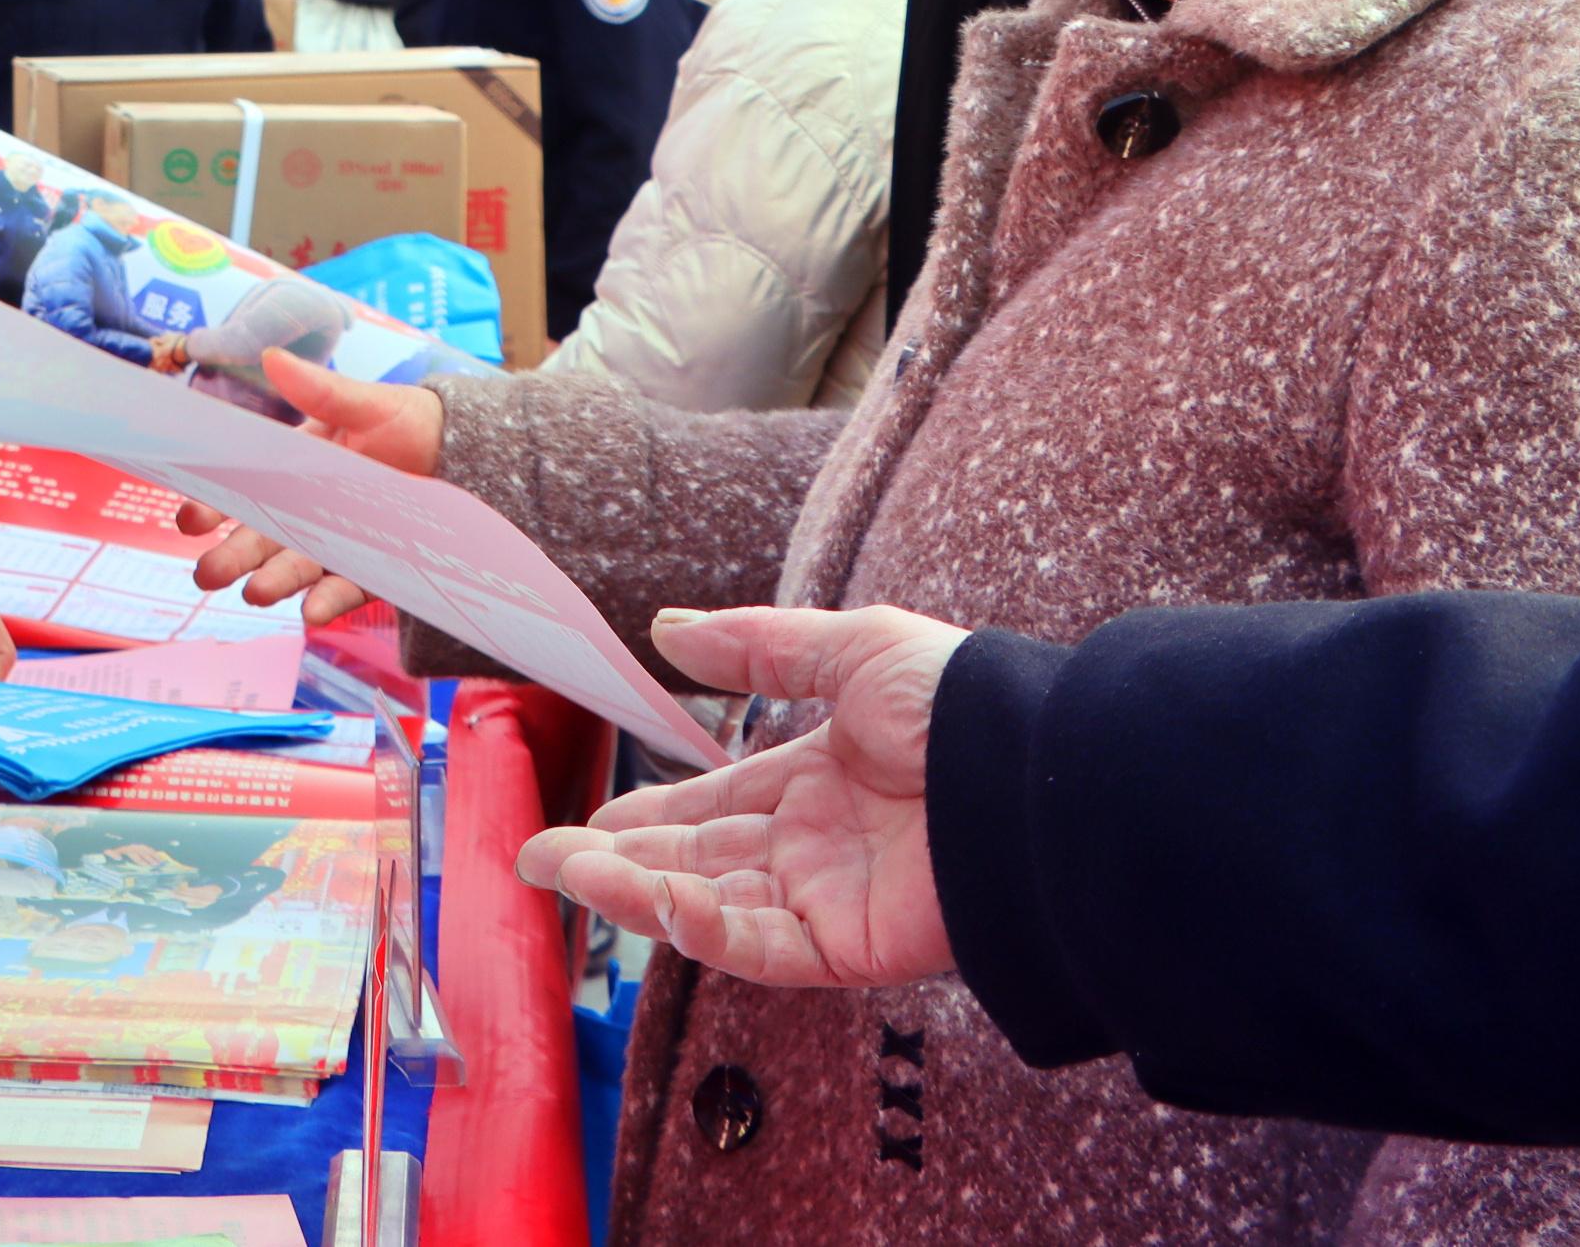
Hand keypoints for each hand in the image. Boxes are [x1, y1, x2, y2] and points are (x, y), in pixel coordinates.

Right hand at [171, 352, 448, 621]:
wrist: (470, 456)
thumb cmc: (412, 423)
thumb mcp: (366, 402)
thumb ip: (320, 389)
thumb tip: (270, 356)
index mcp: (297, 467)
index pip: (246, 488)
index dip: (215, 505)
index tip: (190, 518)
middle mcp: (310, 510)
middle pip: (264, 537)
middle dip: (233, 556)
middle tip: (205, 574)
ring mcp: (340, 543)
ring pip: (297, 567)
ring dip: (274, 581)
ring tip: (254, 593)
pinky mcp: (373, 570)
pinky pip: (347, 589)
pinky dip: (329, 602)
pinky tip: (311, 611)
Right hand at [513, 604, 969, 988]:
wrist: (1039, 776)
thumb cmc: (962, 705)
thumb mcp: (852, 650)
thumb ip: (759, 648)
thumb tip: (667, 630)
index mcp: (817, 780)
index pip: (711, 807)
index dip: (645, 816)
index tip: (585, 822)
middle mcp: (815, 846)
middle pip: (695, 862)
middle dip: (614, 862)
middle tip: (540, 859)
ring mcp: (830, 900)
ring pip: (710, 907)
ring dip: (636, 893)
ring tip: (568, 873)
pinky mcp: (850, 947)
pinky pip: (760, 946)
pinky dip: (701, 930)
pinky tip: (652, 902)